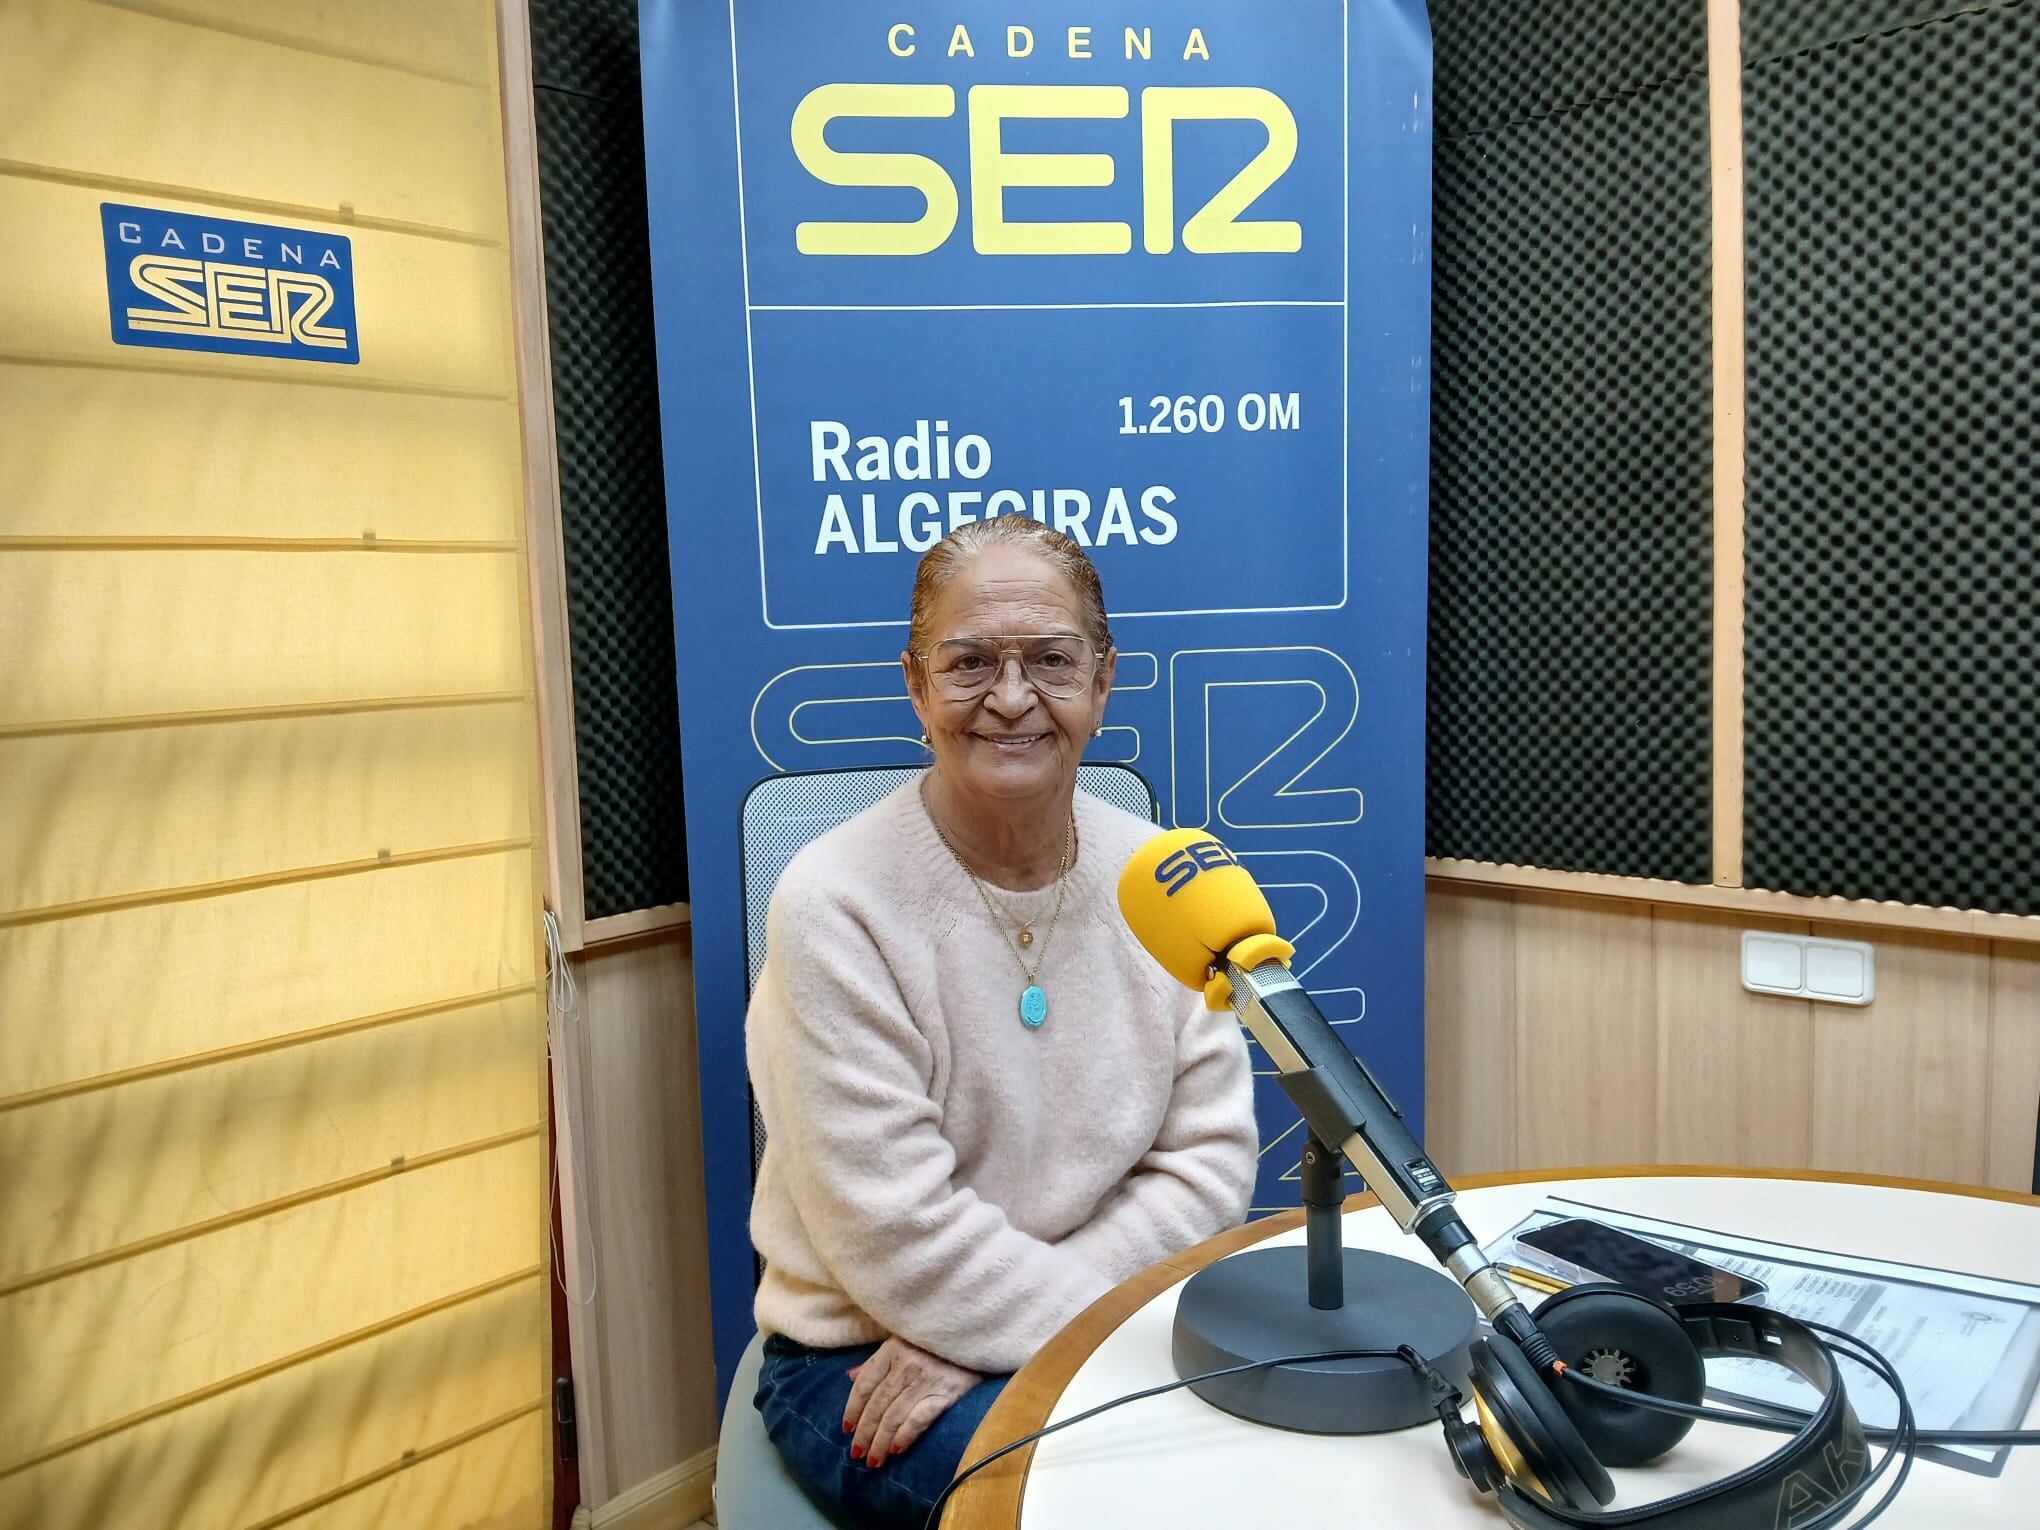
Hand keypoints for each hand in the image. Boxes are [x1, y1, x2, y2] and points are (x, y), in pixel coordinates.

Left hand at [841, 1335, 981, 1466]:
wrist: (975, 1337)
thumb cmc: (935, 1340)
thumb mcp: (903, 1341)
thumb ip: (878, 1361)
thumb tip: (850, 1377)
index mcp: (892, 1349)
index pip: (864, 1385)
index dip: (853, 1410)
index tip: (847, 1429)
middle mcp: (906, 1365)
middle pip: (877, 1406)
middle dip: (864, 1433)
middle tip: (857, 1453)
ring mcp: (926, 1380)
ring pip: (894, 1417)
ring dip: (880, 1442)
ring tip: (873, 1459)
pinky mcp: (946, 1393)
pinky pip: (919, 1420)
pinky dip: (905, 1437)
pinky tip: (896, 1450)